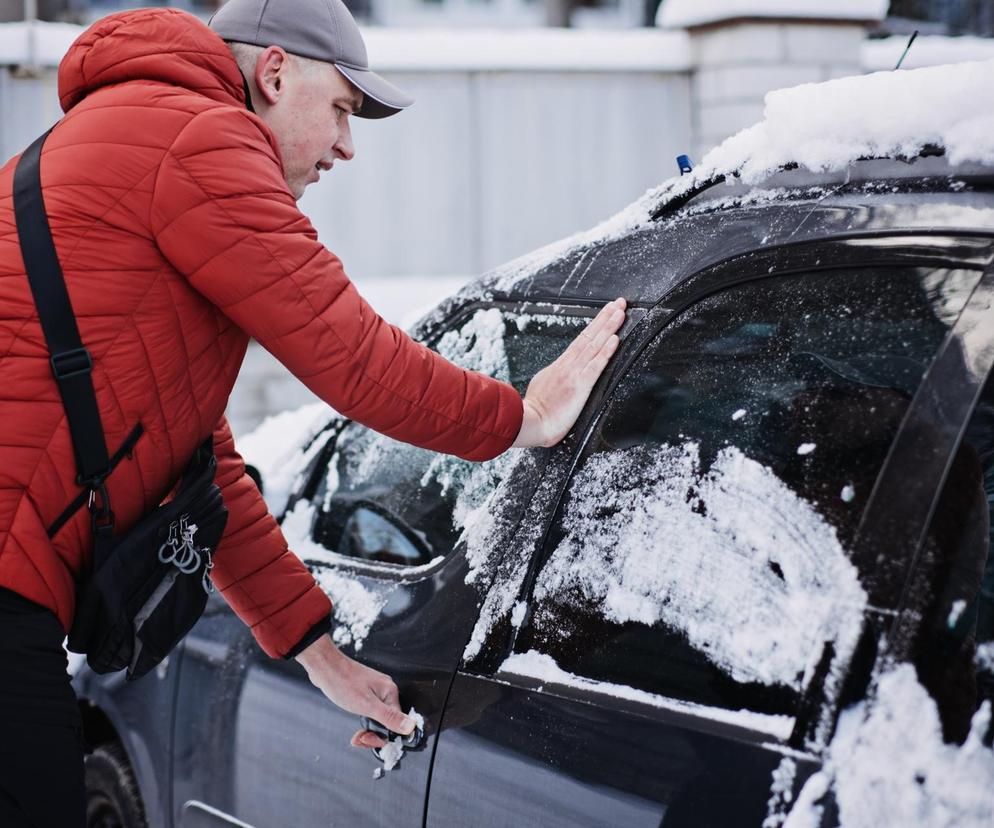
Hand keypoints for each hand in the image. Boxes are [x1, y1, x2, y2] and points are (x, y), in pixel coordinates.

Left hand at [295, 634, 414, 749]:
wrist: (323, 666)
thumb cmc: (342, 681)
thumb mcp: (366, 705)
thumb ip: (389, 717)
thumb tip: (410, 726)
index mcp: (390, 692)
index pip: (397, 723)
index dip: (383, 736)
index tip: (368, 740)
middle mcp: (385, 691)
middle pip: (388, 721)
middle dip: (374, 734)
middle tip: (359, 738)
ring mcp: (374, 691)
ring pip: (377, 718)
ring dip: (367, 729)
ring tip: (355, 736)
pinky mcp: (364, 692)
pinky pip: (369, 711)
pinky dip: (362, 720)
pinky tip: (354, 722)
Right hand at [512, 297, 625, 448]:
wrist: (529, 423)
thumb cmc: (535, 414)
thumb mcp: (543, 387)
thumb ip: (555, 378)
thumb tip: (561, 375)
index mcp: (560, 366)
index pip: (581, 341)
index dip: (595, 326)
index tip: (606, 313)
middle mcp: (568, 365)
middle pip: (589, 336)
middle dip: (605, 318)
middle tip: (619, 303)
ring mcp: (574, 373)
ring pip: (594, 344)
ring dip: (609, 327)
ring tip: (620, 312)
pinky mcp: (579, 385)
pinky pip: (596, 364)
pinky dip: (606, 350)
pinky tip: (615, 338)